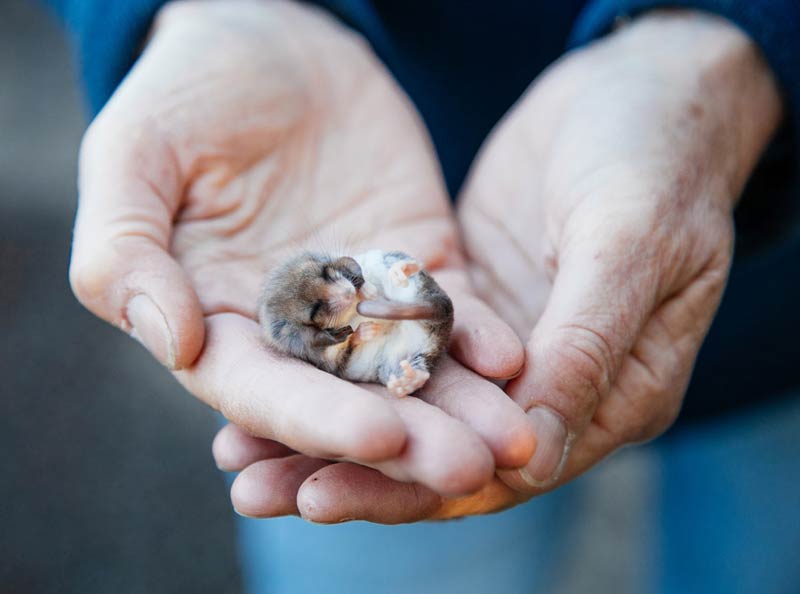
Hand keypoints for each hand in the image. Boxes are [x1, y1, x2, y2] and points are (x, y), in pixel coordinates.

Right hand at [69, 0, 534, 497]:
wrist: (269, 41)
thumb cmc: (185, 93)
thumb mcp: (133, 156)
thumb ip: (127, 251)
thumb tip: (173, 341)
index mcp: (218, 323)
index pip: (266, 394)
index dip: (320, 422)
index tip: (382, 439)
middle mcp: (293, 331)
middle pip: (350, 400)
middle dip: (410, 441)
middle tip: (472, 469)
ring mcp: (359, 302)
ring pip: (409, 370)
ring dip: (461, 408)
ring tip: (514, 438)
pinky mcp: (410, 264)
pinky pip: (447, 309)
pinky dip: (479, 336)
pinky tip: (514, 359)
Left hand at [213, 10, 782, 520]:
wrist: (638, 85)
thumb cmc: (658, 156)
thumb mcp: (630, 239)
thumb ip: (586, 342)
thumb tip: (528, 453)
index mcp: (618, 391)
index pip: (506, 466)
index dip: (415, 485)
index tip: (326, 489)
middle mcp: (560, 382)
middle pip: (446, 448)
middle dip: (351, 472)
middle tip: (257, 491)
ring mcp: (511, 342)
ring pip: (414, 404)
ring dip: (332, 426)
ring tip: (241, 454)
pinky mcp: (470, 299)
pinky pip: (399, 344)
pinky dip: (343, 363)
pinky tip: (280, 369)